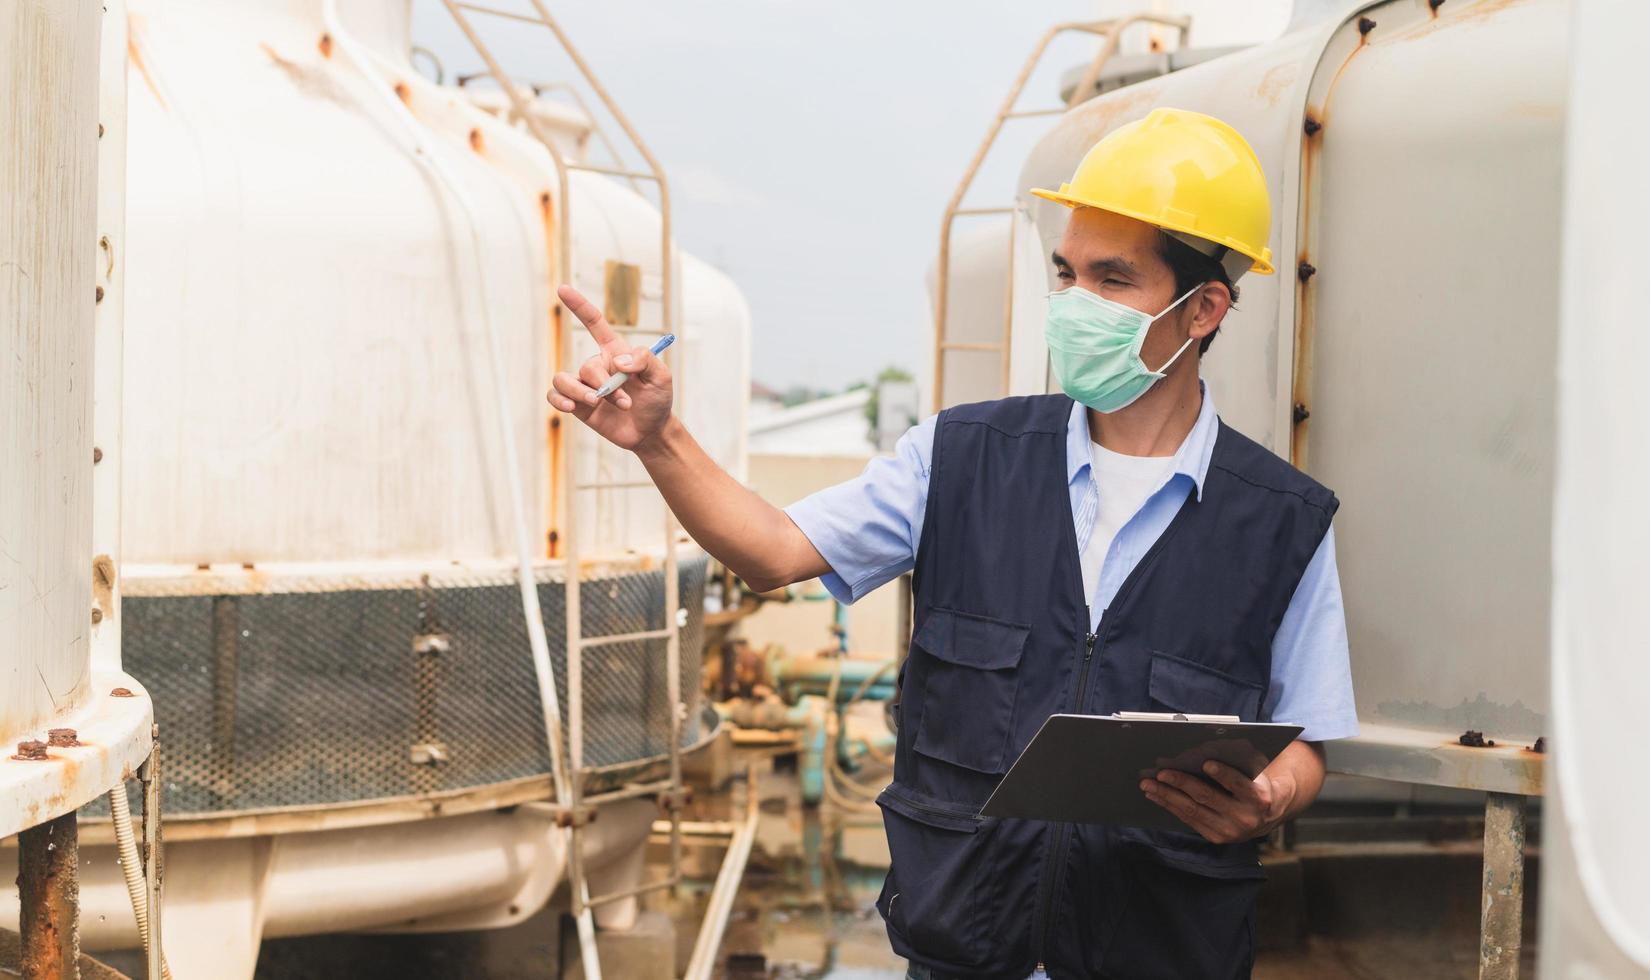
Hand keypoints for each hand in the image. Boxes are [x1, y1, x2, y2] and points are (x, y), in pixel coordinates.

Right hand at [547, 284, 674, 450]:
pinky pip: (554, 395)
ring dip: (580, 392)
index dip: (578, 305)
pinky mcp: (577, 405)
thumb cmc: (657, 399)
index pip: (594, 323)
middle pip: (588, 366)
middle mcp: (598, 366)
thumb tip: (617, 361)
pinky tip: (571, 406)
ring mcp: (585, 386)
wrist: (651, 430)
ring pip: (564, 379)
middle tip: (625, 402)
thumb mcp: (662, 376)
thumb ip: (645, 360)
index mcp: (615, 352)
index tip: (562, 288)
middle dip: (606, 385)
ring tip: (598, 404)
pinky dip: (559, 400)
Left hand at [1140, 761, 1294, 843]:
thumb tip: (1202, 748)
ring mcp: (1230, 831)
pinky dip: (1171, 806)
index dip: (1223, 774)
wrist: (1267, 815)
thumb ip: (1236, 762)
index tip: (1206, 763)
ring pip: (1193, 811)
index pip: (1238, 784)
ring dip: (1167, 796)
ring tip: (1148, 785)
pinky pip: (1189, 820)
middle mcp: (1244, 817)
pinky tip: (1157, 796)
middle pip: (1208, 797)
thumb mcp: (1254, 771)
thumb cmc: (1255, 782)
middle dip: (1181, 783)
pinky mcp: (1217, 838)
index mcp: (1258, 797)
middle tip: (1161, 773)